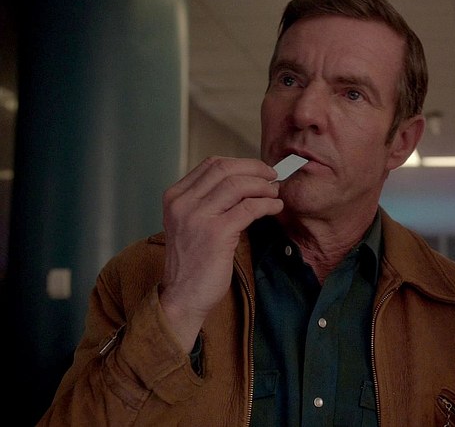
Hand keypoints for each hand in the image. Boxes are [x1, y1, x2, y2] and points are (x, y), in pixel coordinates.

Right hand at [158, 156, 282, 351]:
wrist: (183, 296)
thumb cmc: (193, 262)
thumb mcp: (191, 223)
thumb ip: (209, 201)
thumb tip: (246, 181)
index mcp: (175, 197)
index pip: (211, 165)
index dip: (241, 164)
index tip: (259, 170)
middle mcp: (183, 203)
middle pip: (226, 169)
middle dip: (255, 169)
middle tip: (272, 177)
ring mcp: (198, 217)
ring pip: (239, 185)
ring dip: (263, 186)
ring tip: (275, 193)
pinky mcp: (216, 233)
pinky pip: (249, 208)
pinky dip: (267, 204)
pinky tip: (275, 207)